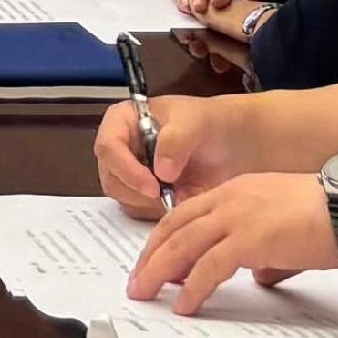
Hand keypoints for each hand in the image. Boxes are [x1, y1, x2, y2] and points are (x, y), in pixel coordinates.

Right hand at [91, 91, 260, 221]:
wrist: (229, 143)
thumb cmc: (207, 122)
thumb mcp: (195, 121)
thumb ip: (176, 141)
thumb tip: (162, 172)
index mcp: (122, 122)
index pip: (109, 147)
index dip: (126, 169)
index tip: (154, 187)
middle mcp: (120, 150)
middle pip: (112, 179)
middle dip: (139, 193)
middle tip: (170, 198)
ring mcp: (131, 175)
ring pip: (126, 201)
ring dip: (153, 206)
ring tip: (183, 194)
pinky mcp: (144, 197)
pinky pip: (143, 214)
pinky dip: (162, 215)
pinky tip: (184, 200)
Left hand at [123, 170, 337, 312]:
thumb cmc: (329, 220)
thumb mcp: (284, 230)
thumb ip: (266, 252)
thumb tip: (259, 277)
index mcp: (235, 190)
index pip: (186, 213)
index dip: (165, 237)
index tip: (152, 260)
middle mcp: (229, 199)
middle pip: (175, 227)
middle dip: (151, 255)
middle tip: (138, 281)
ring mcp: (237, 217)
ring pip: (183, 245)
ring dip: (159, 271)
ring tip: (145, 294)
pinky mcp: (249, 240)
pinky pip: (209, 267)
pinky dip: (192, 287)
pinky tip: (184, 305)